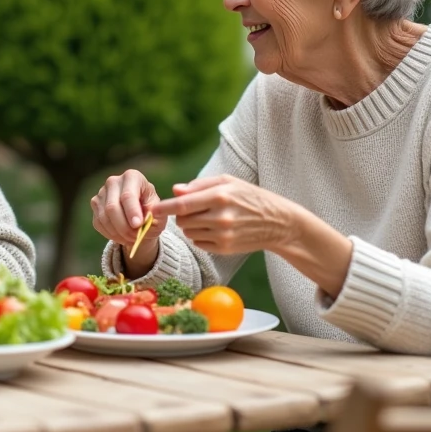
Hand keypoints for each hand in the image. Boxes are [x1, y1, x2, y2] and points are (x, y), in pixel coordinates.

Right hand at [89, 169, 168, 275]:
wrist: (141, 217)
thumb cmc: (152, 212)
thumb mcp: (159, 213)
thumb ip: (155, 215)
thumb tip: (143, 221)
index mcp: (133, 177)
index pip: (128, 195)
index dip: (132, 212)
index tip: (138, 225)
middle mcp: (114, 181)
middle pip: (112, 207)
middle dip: (124, 226)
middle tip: (136, 237)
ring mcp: (101, 192)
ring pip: (104, 217)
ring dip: (118, 233)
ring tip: (131, 239)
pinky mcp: (95, 204)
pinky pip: (98, 223)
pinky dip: (111, 234)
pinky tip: (122, 236)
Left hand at [151, 174, 298, 254]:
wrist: (277, 222)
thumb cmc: (250, 197)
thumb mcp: (228, 182)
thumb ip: (199, 185)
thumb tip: (175, 190)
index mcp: (220, 196)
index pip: (182, 205)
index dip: (164, 208)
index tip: (152, 210)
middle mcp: (220, 217)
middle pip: (182, 221)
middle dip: (181, 216)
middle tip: (193, 210)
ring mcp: (223, 235)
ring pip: (189, 233)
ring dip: (191, 226)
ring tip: (207, 218)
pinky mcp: (225, 249)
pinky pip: (199, 244)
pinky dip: (201, 237)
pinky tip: (215, 229)